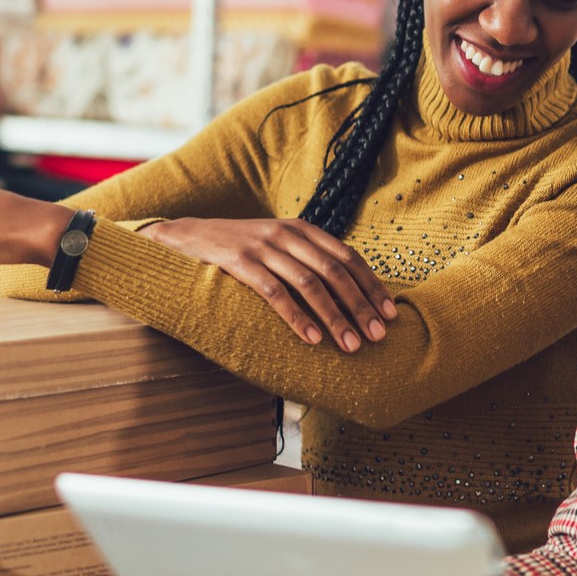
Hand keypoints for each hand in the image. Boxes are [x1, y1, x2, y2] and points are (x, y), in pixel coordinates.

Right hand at [140, 217, 395, 350]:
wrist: (186, 237)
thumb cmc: (240, 249)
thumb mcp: (277, 246)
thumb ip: (308, 261)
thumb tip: (348, 296)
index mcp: (302, 230)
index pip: (348, 257)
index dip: (372, 286)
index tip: (390, 315)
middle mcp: (287, 234)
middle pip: (335, 272)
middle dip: (360, 306)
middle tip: (377, 336)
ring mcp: (262, 247)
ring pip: (310, 284)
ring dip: (335, 317)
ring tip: (351, 345)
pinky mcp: (239, 262)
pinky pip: (275, 293)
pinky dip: (297, 318)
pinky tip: (313, 339)